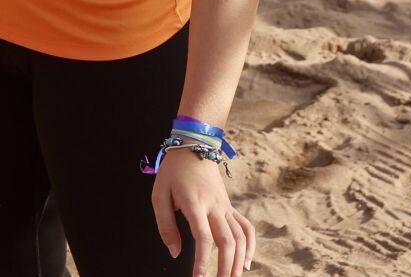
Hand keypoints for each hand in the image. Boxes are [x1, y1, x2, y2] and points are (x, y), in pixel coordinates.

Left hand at [151, 150, 253, 276]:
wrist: (194, 146)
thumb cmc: (173, 172)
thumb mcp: (159, 195)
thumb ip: (165, 226)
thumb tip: (175, 253)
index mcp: (195, 203)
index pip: (203, 236)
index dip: (202, 259)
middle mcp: (214, 206)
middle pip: (227, 240)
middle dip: (226, 266)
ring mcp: (225, 206)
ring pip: (240, 236)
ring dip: (239, 260)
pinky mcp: (230, 206)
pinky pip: (246, 227)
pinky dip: (250, 245)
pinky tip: (247, 262)